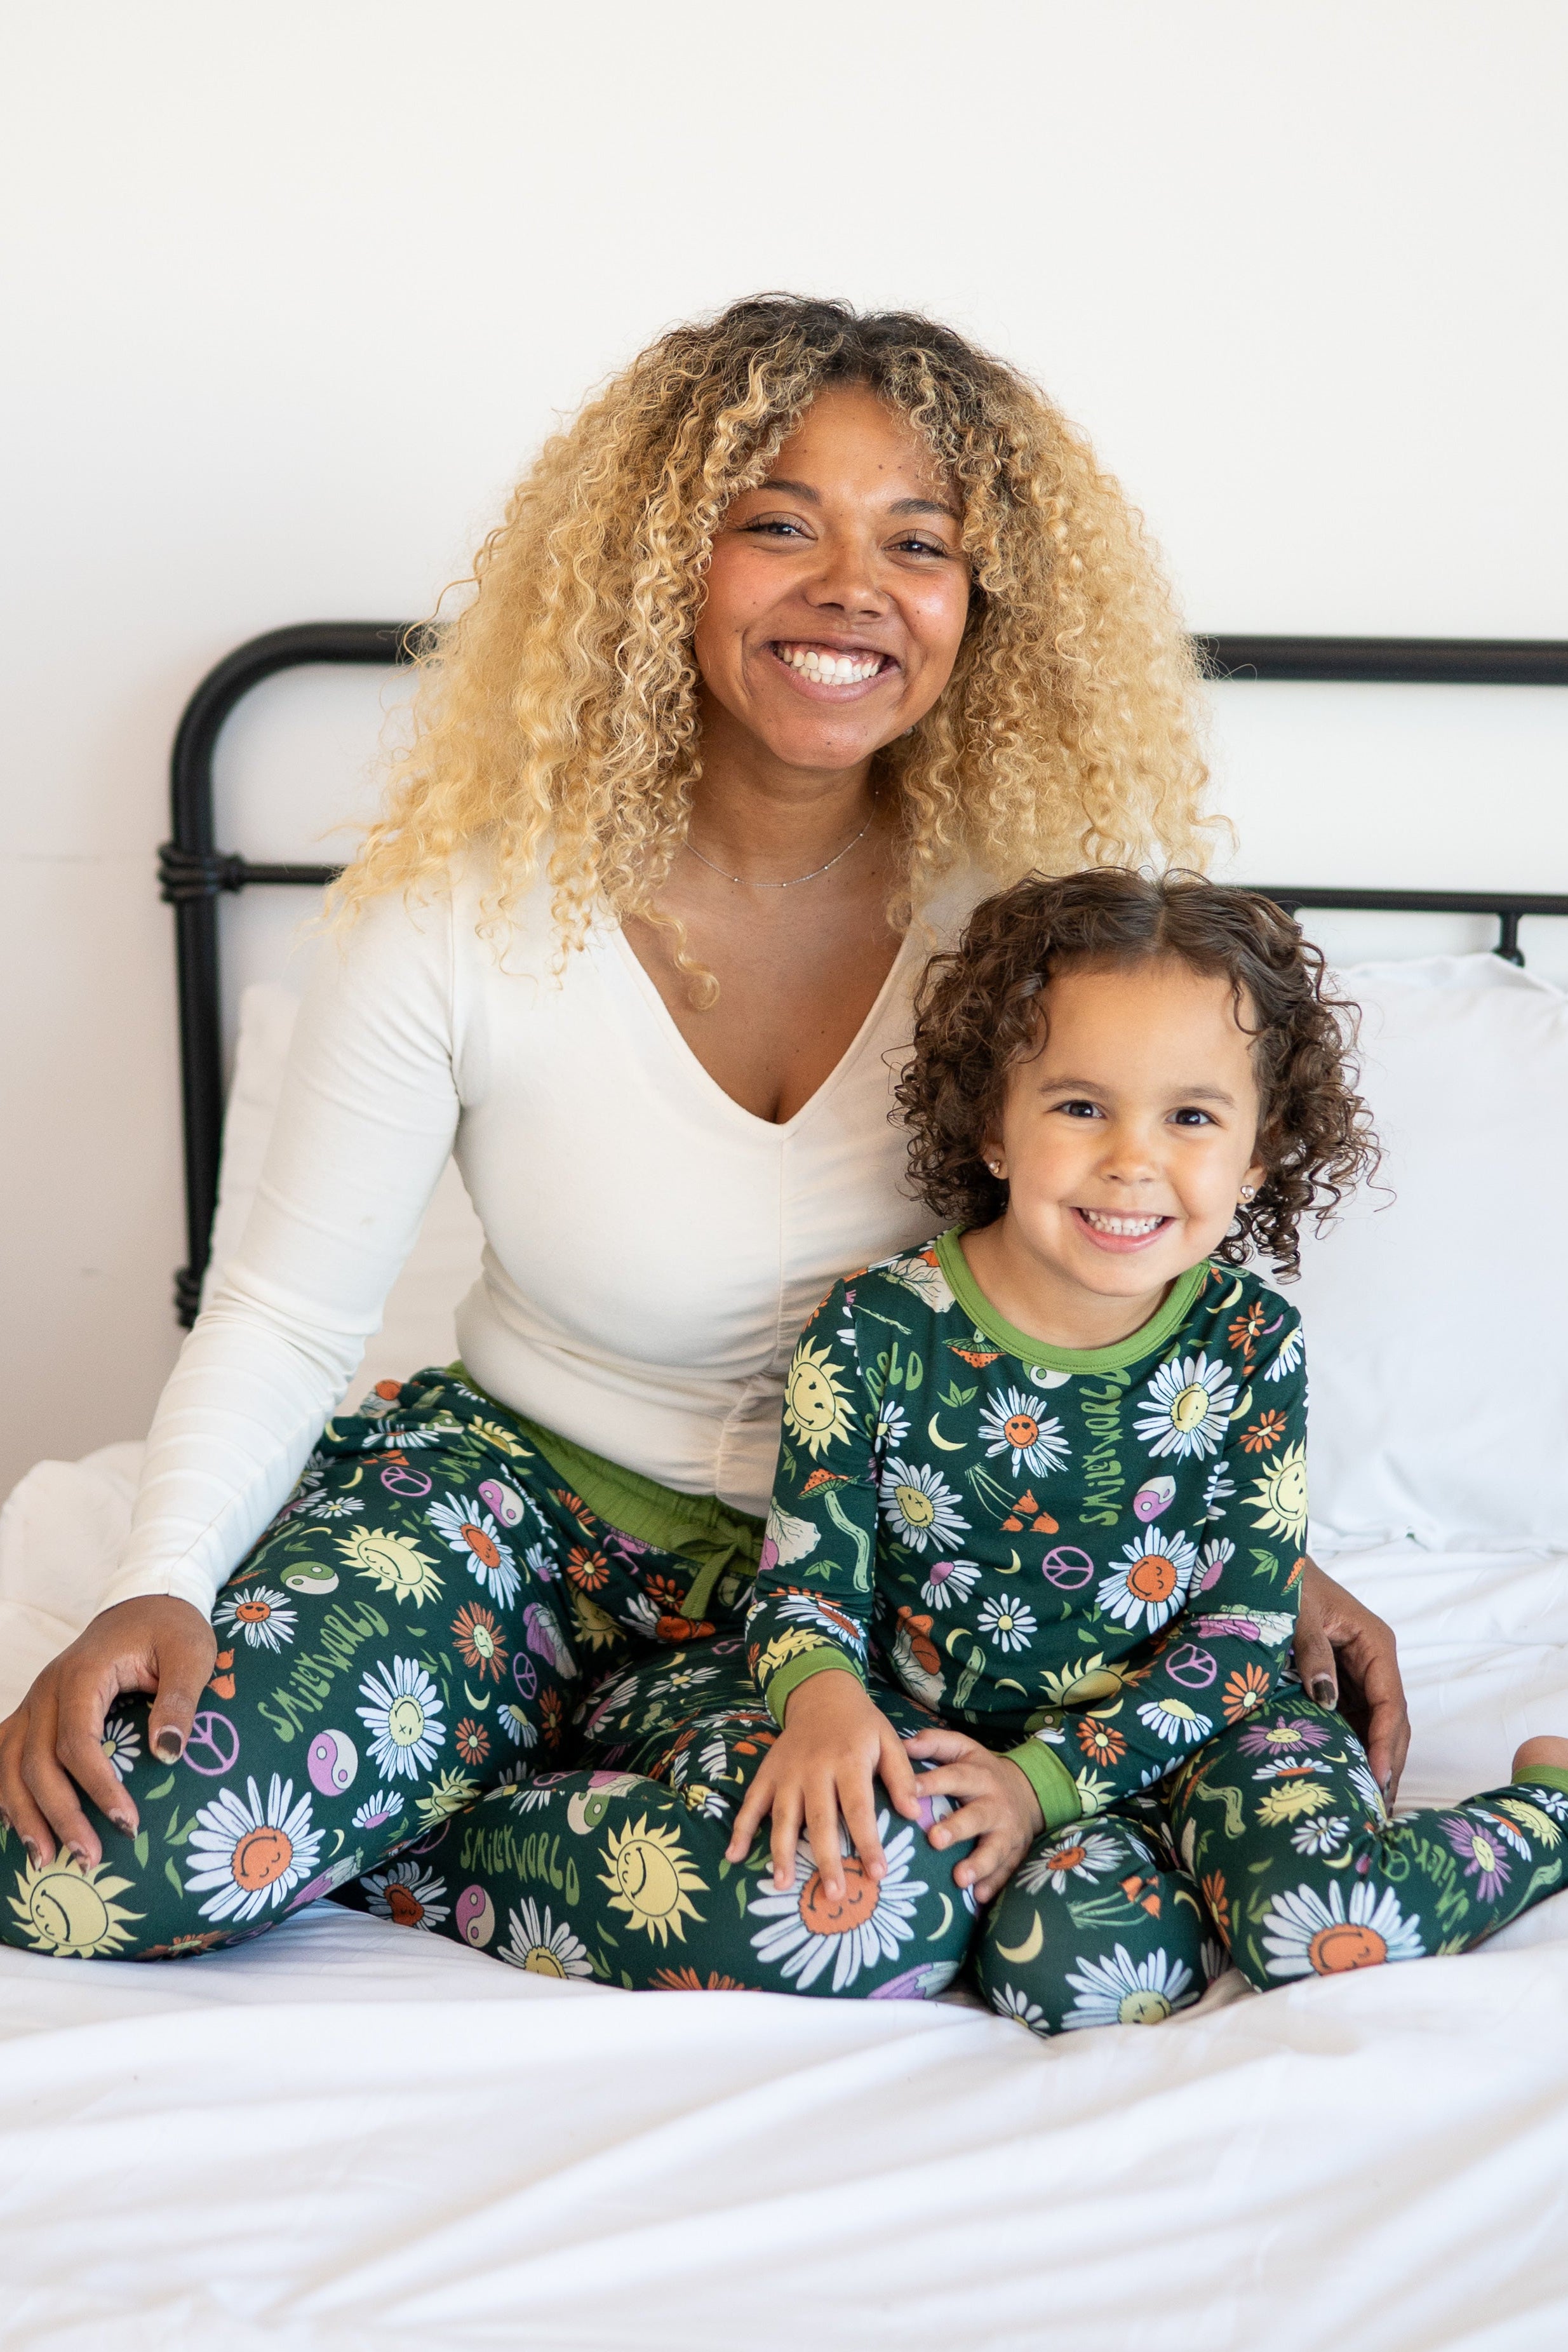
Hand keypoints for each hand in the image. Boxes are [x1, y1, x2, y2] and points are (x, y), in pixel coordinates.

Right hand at [0, 1598, 216, 1868]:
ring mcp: (35, 1700)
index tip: (127, 1823)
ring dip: (22, 1813)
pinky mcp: (34, 1711)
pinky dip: (6, 1791)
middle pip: (36, 1762)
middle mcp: (47, 1689)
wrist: (144, 1602)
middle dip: (59, 1814)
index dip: (98, 1787)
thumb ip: (181, 1699)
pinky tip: (20, 1826)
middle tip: (89, 1858)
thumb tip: (168, 1753)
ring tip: (46, 1859)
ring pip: (8, 1764)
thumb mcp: (191, 1653)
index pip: (77, 1742)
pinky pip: (5, 1754)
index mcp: (83, 1674)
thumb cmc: (171, 1628)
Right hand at [725, 1668, 922, 1898]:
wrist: (822, 1695)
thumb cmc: (861, 1725)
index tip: (877, 1874)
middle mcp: (815, 1769)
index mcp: (848, 1761)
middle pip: (820, 1819)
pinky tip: (734, 1856)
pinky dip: (740, 1829)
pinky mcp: (767, 1774)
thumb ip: (902, 1776)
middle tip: (833, 1893)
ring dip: (781, 1851)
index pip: (859, 1808)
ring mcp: (787, 1773)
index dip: (868, 1842)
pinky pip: (751, 1803)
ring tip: (782, 1884)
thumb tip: (914, 1813)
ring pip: (783, 1816)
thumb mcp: (889, 1740)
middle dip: (826, 1858)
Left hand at [903, 1724, 1043, 1903]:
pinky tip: (977, 1897)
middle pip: (976, 1816)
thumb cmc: (982, 1772)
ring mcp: (1007, 1832)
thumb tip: (902, 1743)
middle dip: (956, 1828)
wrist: (1028, 1793)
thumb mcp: (964, 1750)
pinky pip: (1006, 1872)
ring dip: (977, 1864)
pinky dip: (993, 1885)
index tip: (910, 1792)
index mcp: (978, 1775)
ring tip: (959, 1878)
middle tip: (934, 1839)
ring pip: (994, 1849)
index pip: (954, 1777)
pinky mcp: (1015, 1854)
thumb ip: (935, 1744)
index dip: (932, 1783)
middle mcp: (994, 1804)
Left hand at [1294, 1556, 1410, 1801]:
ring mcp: (1361, 1673)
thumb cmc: (1287, 1584)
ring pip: (1377, 1724)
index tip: (1377, 1776)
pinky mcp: (1343, 1681)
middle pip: (1392, 1720)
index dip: (1385, 1741)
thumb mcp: (1298, 1614)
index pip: (1391, 1701)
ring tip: (1369, 1804)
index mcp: (1374, 1643)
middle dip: (1388, 1762)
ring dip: (1375, 1760)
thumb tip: (1326, 1698)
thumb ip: (1313, 1653)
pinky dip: (1355, 1747)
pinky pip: (1355, 1719)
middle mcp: (1375, 1661)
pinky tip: (1350, 1777)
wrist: (1271, 1565)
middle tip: (1378, 1806)